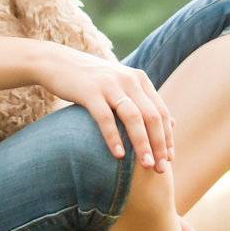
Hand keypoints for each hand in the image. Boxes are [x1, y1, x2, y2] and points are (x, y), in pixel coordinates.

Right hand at [28, 41, 175, 171]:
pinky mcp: (90, 91)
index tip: (169, 159)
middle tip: (162, 168)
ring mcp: (110, 84)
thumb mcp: (122, 86)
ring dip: (142, 143)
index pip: (161, 112)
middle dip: (160, 144)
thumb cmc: (92, 80)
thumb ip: (145, 102)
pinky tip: (119, 155)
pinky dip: (114, 137)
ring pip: (134, 117)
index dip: (167, 137)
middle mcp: (129, 80)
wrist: (57, 62)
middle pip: (152, 116)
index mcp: (140, 80)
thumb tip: (172, 123)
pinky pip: (105, 118)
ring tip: (147, 165)